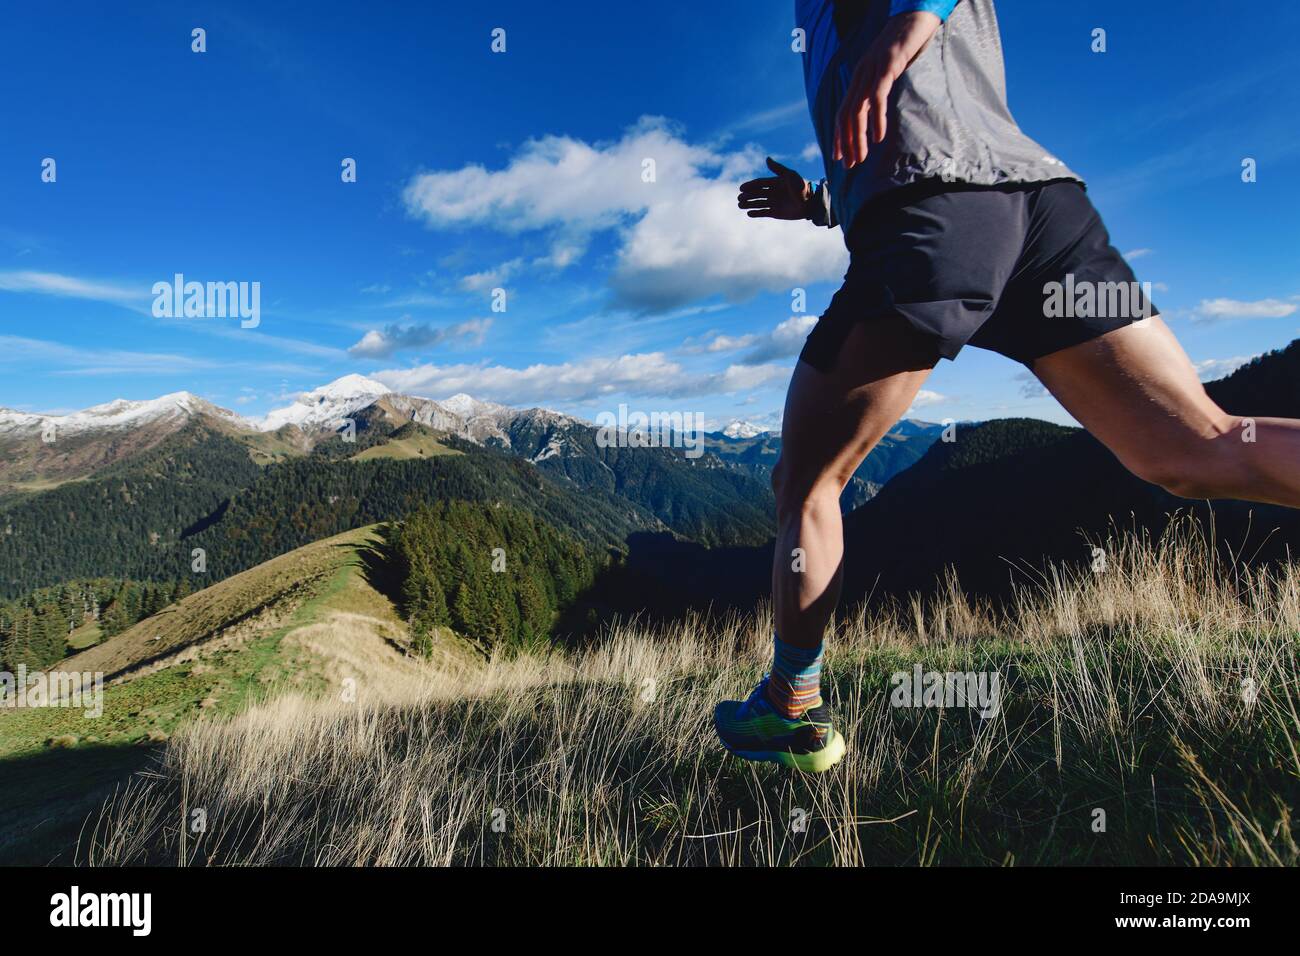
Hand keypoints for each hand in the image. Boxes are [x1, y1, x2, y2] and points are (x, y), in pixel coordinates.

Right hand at [737, 157, 809, 219]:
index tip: (741, 188)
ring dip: (749, 204)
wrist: (810, 203)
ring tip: (740, 206)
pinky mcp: (776, 213)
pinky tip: (749, 213)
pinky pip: (763, 213)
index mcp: (775, 182)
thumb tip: (767, 158)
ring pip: (758, 203)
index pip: (759, 183)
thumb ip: (778, 168)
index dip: (750, 185)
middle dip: (747, 196)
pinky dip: (756, 213)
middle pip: (756, 193)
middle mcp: (773, 192)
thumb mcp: (790, 175)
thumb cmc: (801, 187)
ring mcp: (774, 203)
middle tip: (739, 198)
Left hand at [833, 11, 941, 168]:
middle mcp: (860, 76)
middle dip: (846, 143)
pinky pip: (877, 97)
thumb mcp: (887, 71)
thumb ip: (879, 89)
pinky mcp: (886, 67)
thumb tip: (877, 113)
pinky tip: (879, 136)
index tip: (840, 157)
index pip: (842, 112)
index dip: (839, 136)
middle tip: (849, 165)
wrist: (914, 18)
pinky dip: (876, 119)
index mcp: (859, 79)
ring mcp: (871, 71)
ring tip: (862, 157)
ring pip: (858, 110)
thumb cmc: (904, 46)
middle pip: (845, 115)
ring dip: (858, 137)